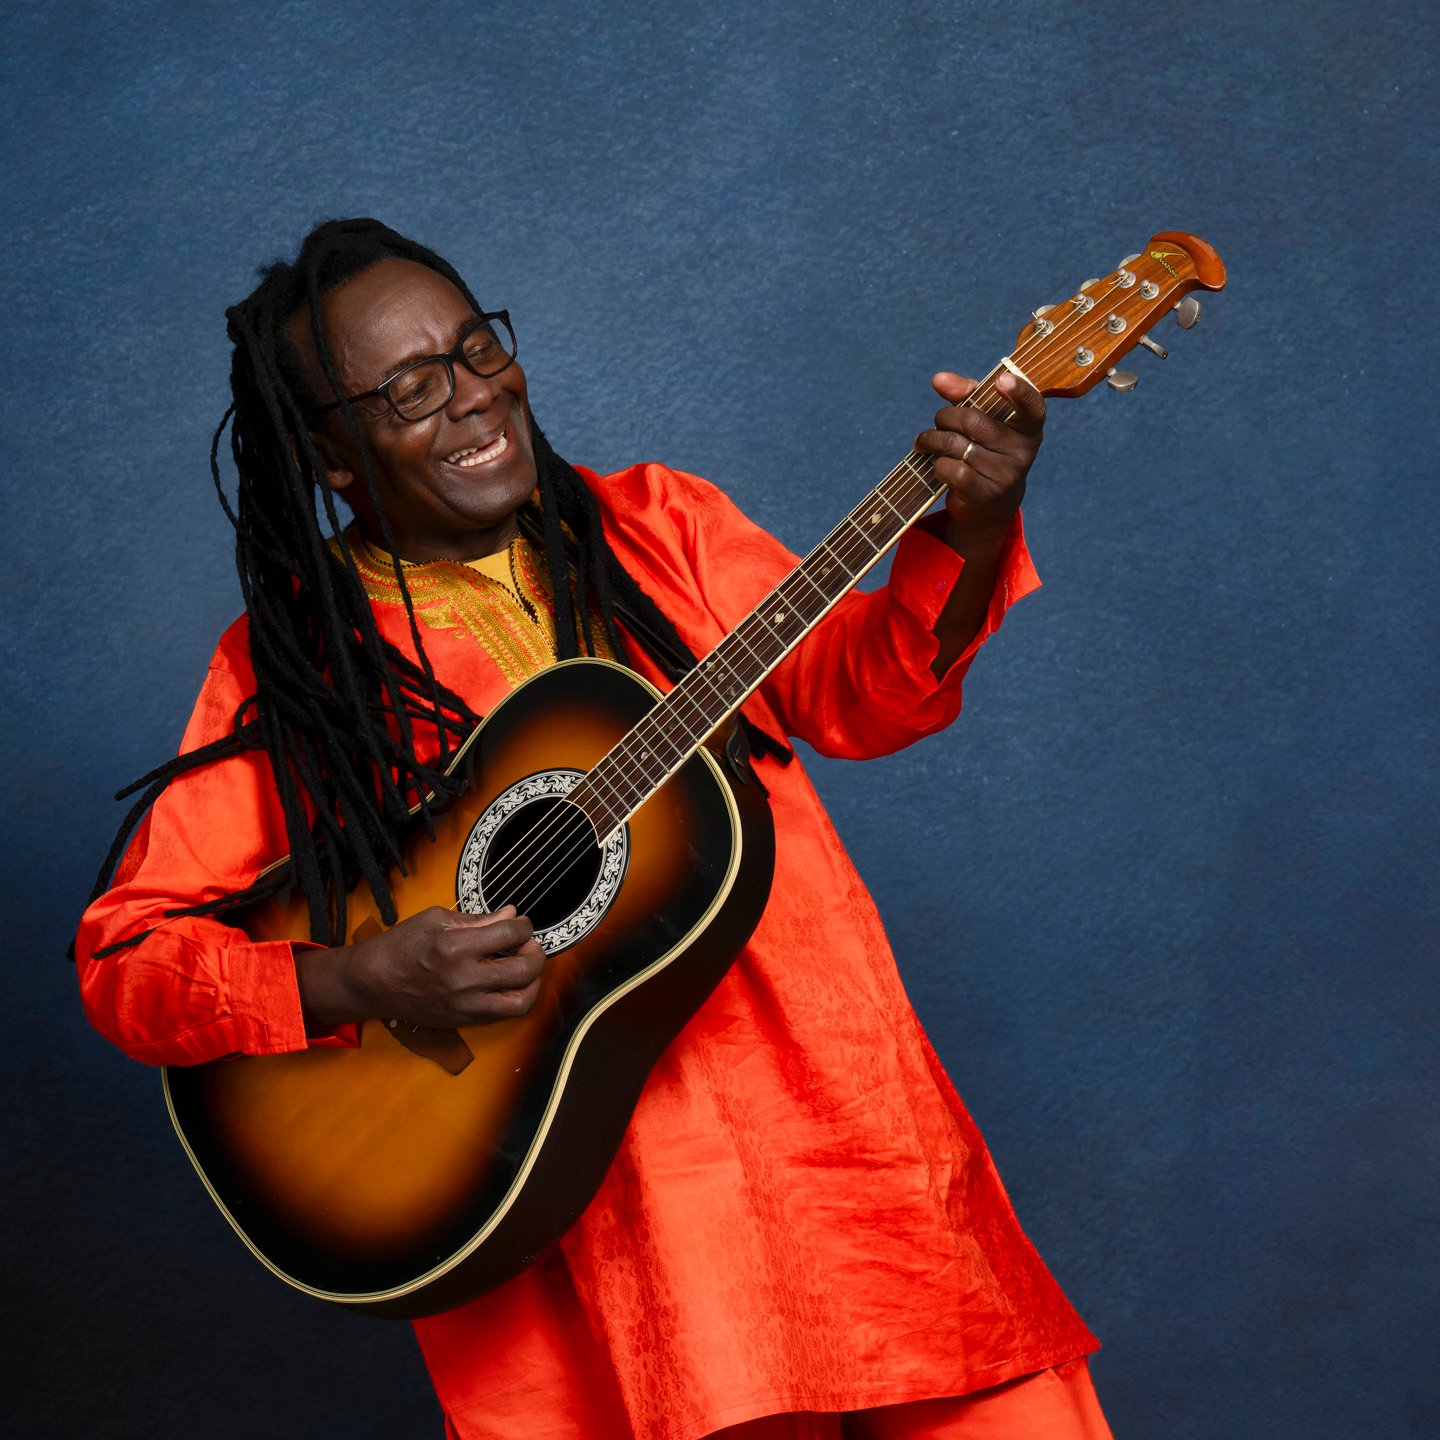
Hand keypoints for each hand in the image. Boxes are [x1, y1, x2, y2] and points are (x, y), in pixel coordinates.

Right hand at [297, 904, 546, 1029]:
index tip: (521, 924)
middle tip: (529, 945)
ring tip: (527, 968)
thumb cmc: (401, 945)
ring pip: (521, 1001)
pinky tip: (510, 984)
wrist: (373, 983)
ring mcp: (465, 1004)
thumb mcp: (436, 919)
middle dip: (536, 953)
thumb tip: (511, 914)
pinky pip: (503, 1014)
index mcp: (455, 947)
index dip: (524, 926)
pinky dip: (516, 998)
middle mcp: (464, 979)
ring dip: (533, 982)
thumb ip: (479, 920)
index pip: (510, 934)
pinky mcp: (464, 1020)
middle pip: (524, 969)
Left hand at [915, 370, 1046, 559]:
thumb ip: (966, 394)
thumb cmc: (985, 449)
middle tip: (938, 422)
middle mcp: (1022, 451)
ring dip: (933, 440)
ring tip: (927, 442)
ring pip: (956, 445)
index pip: (1032, 406)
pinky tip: (937, 464)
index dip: (1019, 391)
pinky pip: (951, 469)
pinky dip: (937, 464)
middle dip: (945, 417)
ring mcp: (1005, 475)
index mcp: (1029, 428)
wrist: (990, 505)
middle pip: (972, 422)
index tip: (1001, 380)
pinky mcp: (985, 494)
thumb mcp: (983, 419)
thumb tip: (938, 379)